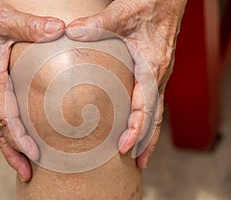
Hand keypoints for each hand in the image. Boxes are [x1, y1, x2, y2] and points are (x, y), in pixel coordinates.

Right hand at [0, 0, 64, 180]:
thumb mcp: (1, 19)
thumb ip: (30, 26)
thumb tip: (58, 30)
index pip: (3, 118)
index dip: (18, 138)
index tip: (34, 155)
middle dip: (11, 153)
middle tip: (27, 173)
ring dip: (8, 145)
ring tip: (23, 162)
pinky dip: (7, 128)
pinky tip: (18, 131)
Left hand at [66, 0, 186, 167]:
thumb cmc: (151, 4)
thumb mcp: (124, 12)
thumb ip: (98, 24)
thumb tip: (71, 33)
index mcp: (152, 67)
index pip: (147, 107)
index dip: (137, 130)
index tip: (125, 148)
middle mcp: (158, 75)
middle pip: (155, 117)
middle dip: (147, 142)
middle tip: (137, 163)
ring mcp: (158, 74)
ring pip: (155, 111)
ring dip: (147, 133)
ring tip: (138, 152)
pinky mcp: (153, 70)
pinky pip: (151, 100)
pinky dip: (145, 116)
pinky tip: (134, 121)